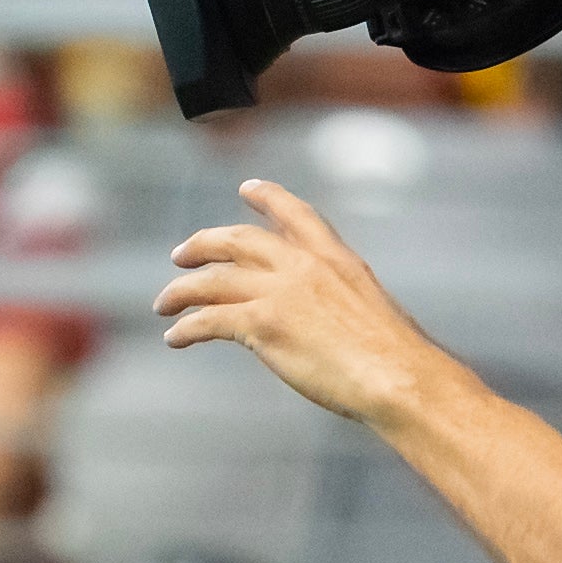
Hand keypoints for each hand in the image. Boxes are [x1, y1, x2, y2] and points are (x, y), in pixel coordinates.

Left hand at [156, 181, 457, 429]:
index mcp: (336, 259)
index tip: (246, 187)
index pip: (297, 215)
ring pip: (212, 281)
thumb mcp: (368, 309)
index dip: (268, 198)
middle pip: (238, 241)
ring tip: (163, 305)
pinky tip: (175, 338)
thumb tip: (324, 317)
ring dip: (180, 292)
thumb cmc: (392, 358)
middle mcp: (305, 266)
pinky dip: (185, 329)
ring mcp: (282, 292)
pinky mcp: (263, 323)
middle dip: (203, 244)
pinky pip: (207, 320)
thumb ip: (338, 300)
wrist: (398, 375)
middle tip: (180, 255)